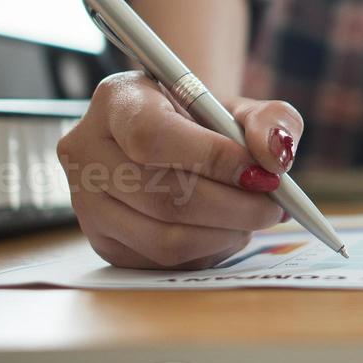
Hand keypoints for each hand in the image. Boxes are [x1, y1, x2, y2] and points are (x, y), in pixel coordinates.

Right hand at [56, 72, 303, 268]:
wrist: (178, 144)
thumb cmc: (208, 121)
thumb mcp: (243, 107)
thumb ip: (271, 121)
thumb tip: (276, 157)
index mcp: (116, 101)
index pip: (152, 135)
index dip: (211, 157)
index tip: (260, 172)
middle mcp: (87, 151)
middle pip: (161, 195)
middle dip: (233, 207)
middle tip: (273, 206)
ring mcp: (87, 203)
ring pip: (163, 238)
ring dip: (225, 234)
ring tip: (253, 218)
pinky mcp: (103, 243)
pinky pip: (163, 262)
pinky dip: (208, 251)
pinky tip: (228, 230)